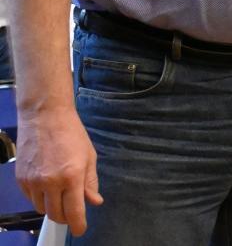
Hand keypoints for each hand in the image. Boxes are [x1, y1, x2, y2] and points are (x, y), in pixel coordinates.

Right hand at [16, 108, 103, 235]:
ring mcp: (33, 182)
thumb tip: (94, 202)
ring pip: (42, 209)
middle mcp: (50, 182)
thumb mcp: (89, 156)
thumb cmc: (72, 134)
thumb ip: (90, 182)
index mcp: (72, 176)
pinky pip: (31, 199)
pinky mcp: (21, 179)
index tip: (80, 230)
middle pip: (56, 215)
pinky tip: (48, 187)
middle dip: (66, 218)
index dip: (78, 225)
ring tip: (61, 196)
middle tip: (73, 212)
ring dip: (53, 208)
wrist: (45, 117)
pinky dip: (40, 199)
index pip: (74, 211)